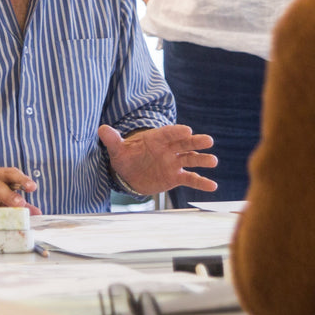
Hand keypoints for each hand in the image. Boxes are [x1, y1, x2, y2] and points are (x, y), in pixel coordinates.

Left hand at [99, 124, 216, 195]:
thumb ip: (113, 140)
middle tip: (209, 141)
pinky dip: (201, 182)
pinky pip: (191, 179)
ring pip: (191, 159)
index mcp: (156, 138)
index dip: (177, 131)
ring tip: (213, 161)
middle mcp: (169, 149)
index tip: (188, 130)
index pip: (168, 133)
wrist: (130, 173)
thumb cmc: (126, 156)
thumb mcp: (117, 149)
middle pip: (185, 143)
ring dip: (202, 160)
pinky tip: (213, 186)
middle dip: (197, 142)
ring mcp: (174, 162)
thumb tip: (101, 129)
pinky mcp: (176, 176)